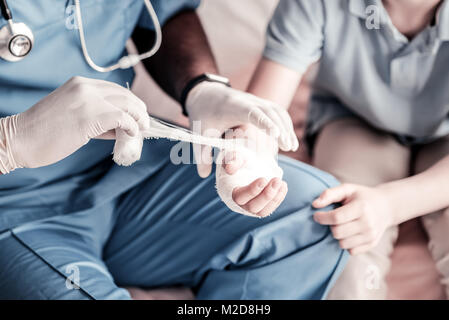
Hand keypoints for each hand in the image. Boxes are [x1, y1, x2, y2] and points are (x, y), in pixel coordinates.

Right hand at [0, 76, 148, 172]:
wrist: (20, 139)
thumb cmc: (44, 132)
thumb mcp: (73, 115)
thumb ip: (98, 118)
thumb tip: (123, 127)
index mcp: (81, 84)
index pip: (115, 90)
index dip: (131, 103)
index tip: (138, 115)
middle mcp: (86, 87)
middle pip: (126, 95)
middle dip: (140, 110)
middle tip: (145, 124)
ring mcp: (89, 100)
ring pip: (128, 105)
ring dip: (140, 119)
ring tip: (142, 130)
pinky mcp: (91, 116)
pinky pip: (123, 118)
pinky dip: (132, 127)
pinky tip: (132, 135)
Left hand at [186, 81, 298, 177]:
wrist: (207, 94)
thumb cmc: (204, 115)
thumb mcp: (200, 132)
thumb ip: (201, 152)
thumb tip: (203, 175)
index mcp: (234, 107)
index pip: (253, 113)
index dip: (266, 123)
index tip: (277, 135)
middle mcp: (248, 101)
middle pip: (270, 112)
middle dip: (281, 128)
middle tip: (289, 147)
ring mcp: (256, 101)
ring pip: (277, 111)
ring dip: (286, 127)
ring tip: (292, 146)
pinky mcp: (260, 103)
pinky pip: (277, 111)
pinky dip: (285, 123)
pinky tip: (289, 139)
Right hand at [217, 125, 287, 217]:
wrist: (249, 162)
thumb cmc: (240, 158)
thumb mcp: (235, 154)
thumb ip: (232, 160)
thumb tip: (230, 168)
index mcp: (228, 190)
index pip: (239, 197)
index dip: (252, 190)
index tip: (264, 179)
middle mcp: (238, 203)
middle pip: (252, 207)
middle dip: (266, 195)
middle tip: (277, 180)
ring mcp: (250, 207)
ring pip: (262, 211)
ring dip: (274, 198)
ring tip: (281, 183)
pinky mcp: (261, 207)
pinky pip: (270, 208)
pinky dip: (278, 198)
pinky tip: (283, 186)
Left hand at [312, 184, 394, 254]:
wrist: (386, 207)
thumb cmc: (361, 196)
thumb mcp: (347, 189)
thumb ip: (330, 194)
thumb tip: (314, 204)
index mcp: (361, 208)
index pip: (336, 218)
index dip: (322, 217)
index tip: (316, 215)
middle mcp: (368, 223)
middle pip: (337, 232)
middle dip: (330, 226)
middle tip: (332, 219)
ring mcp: (371, 236)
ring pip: (342, 244)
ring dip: (338, 235)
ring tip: (342, 225)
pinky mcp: (372, 244)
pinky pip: (350, 251)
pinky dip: (346, 243)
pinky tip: (349, 233)